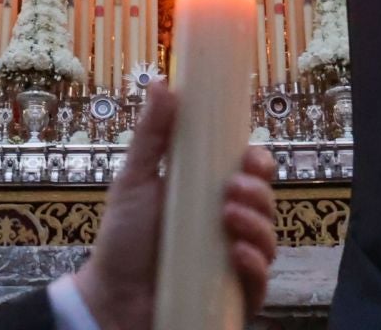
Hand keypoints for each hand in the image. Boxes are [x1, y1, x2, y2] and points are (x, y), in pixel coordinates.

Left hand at [73, 83, 277, 329]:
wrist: (111, 298)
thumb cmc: (124, 239)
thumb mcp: (135, 180)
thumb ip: (151, 134)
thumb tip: (162, 83)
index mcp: (210, 194)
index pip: (250, 172)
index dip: (257, 161)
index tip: (248, 155)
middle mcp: (229, 226)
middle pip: (266, 201)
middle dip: (258, 190)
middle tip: (233, 188)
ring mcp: (235, 262)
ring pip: (269, 238)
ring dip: (257, 224)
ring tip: (228, 217)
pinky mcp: (235, 297)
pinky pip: (261, 281)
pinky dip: (255, 265)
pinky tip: (237, 254)